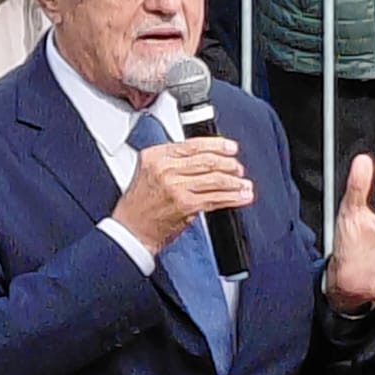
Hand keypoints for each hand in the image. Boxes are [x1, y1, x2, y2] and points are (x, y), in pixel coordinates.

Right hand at [111, 137, 253, 253]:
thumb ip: (171, 160)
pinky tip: (242, 197)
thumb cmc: (139, 204)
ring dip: (235, 182)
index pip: (193, 144)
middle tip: (238, 168)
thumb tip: (203, 155)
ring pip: (215, 179)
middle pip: (207, 160)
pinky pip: (216, 198)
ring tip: (243, 184)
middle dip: (229, 164)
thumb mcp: (148, 171)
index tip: (230, 148)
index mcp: (156, 156)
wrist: (131, 229)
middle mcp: (165, 169)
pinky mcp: (186, 205)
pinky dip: (233, 198)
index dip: (217, 145)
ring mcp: (176, 187)